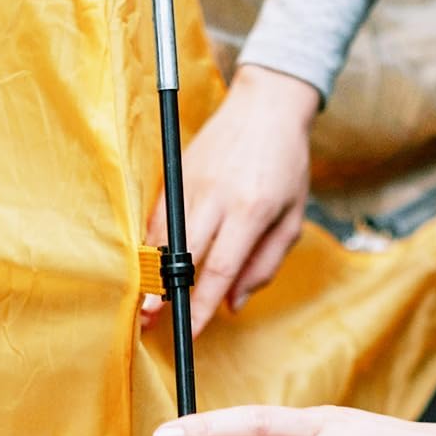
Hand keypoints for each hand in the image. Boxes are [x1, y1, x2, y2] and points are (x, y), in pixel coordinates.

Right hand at [141, 65, 318, 338]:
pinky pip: (157, 215)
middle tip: (150, 322)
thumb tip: (233, 304)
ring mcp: (192, 181)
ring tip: (143, 301)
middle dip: (165, 292)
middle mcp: (217, 196)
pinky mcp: (176, 171)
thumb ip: (265, 264)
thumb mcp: (292, 217)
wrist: (268, 104)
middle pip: (183, 254)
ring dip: (151, 271)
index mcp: (251, 209)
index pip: (221, 269)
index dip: (202, 305)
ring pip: (163, 235)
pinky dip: (151, 244)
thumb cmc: (286, 165)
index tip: (191, 331)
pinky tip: (149, 266)